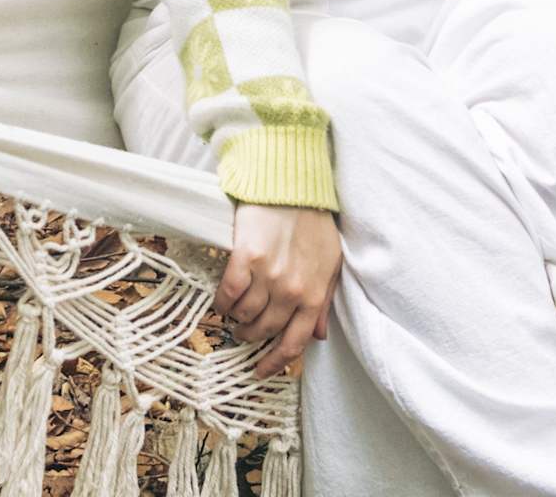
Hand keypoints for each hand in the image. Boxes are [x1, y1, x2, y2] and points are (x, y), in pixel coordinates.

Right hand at [215, 204, 340, 378]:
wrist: (292, 184)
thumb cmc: (314, 222)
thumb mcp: (332, 263)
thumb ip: (325, 301)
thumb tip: (319, 336)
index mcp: (315, 294)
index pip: (294, 342)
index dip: (275, 362)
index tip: (260, 371)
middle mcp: (292, 290)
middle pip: (265, 330)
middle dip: (252, 336)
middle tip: (245, 330)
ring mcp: (269, 275)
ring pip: (245, 315)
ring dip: (238, 319)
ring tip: (236, 311)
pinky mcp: (246, 257)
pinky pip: (229, 294)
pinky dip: (223, 302)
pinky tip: (223, 300)